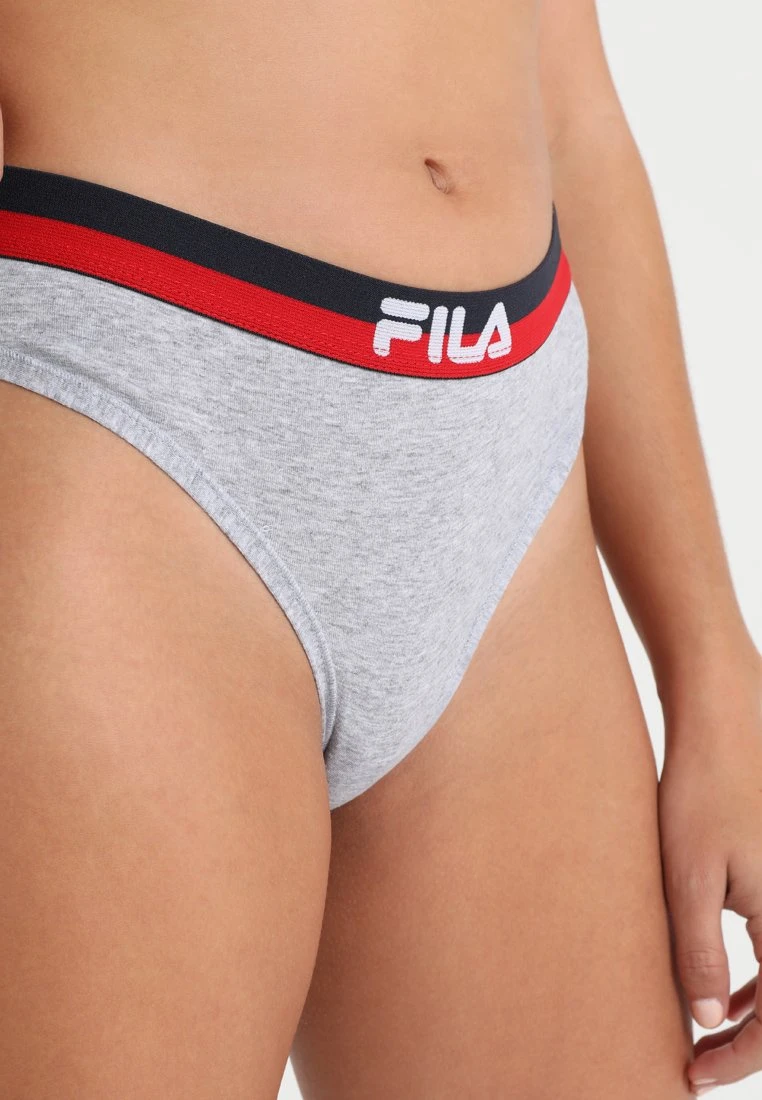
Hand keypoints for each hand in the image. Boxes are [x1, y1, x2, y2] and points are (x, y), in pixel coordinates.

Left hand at [658, 648, 761, 1094]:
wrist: (722, 715)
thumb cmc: (701, 789)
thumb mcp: (688, 875)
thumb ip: (698, 951)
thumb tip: (709, 1020)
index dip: (739, 1058)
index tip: (692, 1073)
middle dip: (746, 1041)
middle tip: (694, 1060)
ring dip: (752, 1008)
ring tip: (702, 1028)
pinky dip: (755, 971)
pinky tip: (722, 977)